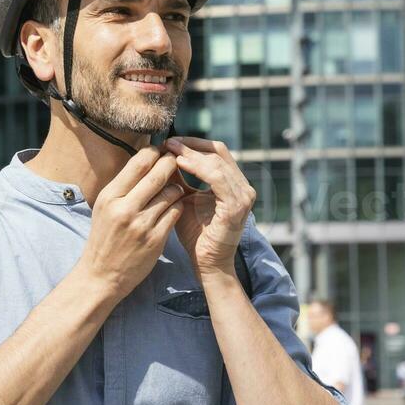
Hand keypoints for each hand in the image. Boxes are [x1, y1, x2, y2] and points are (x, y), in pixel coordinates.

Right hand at [76, 146, 188, 299]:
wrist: (102, 275)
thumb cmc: (105, 237)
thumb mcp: (105, 207)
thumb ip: (124, 185)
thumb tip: (146, 158)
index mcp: (110, 196)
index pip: (139, 163)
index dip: (155, 152)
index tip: (162, 151)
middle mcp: (125, 208)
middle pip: (158, 174)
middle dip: (171, 164)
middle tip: (176, 161)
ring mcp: (141, 225)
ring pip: (171, 193)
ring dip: (176, 187)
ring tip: (174, 189)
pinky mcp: (155, 240)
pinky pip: (176, 212)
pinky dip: (178, 206)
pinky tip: (173, 207)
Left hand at [164, 137, 255, 278]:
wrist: (206, 263)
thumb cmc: (195, 234)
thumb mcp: (184, 198)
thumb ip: (178, 178)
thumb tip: (161, 154)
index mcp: (233, 183)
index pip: (216, 151)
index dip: (193, 143)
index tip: (169, 141)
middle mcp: (242, 186)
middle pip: (218, 152)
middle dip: (191, 144)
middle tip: (168, 142)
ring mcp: (243, 196)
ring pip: (217, 162)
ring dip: (192, 153)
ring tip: (170, 150)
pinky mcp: (236, 207)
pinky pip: (218, 178)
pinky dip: (199, 168)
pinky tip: (180, 163)